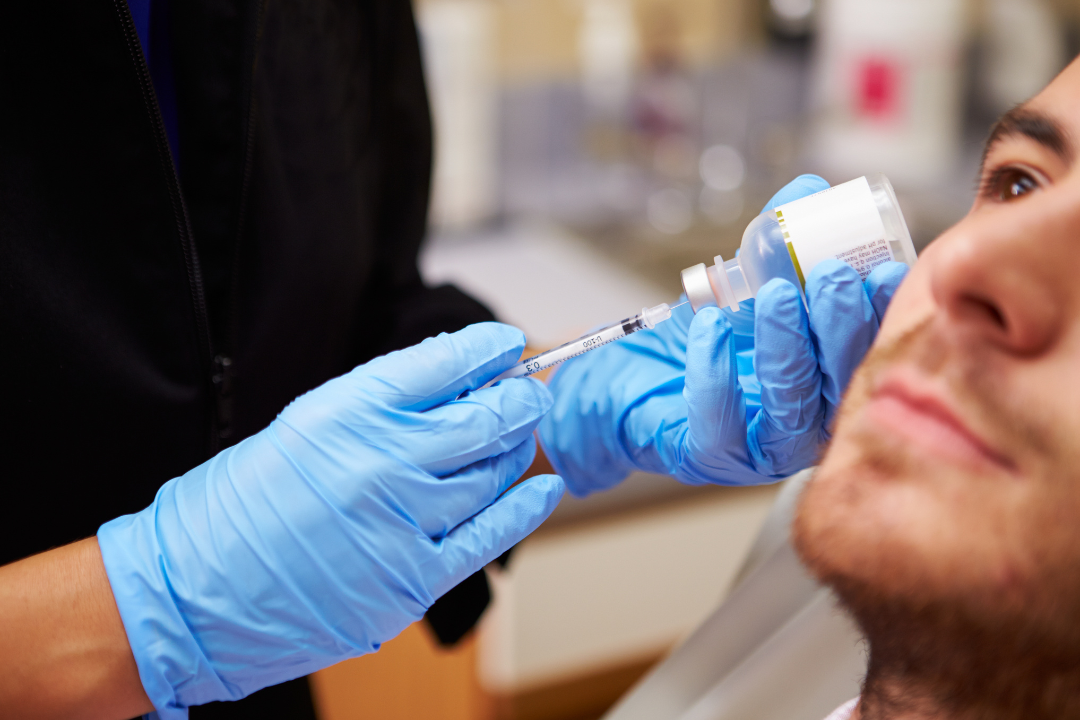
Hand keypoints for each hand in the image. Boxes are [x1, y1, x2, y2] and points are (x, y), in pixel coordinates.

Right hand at [97, 323, 563, 717]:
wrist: (196, 590)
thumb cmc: (241, 506)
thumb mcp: (307, 424)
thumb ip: (381, 404)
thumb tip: (455, 381)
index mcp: (349, 410)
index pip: (445, 362)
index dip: (489, 350)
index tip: (508, 346)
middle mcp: (384, 460)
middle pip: (484, 417)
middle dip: (518, 400)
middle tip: (528, 395)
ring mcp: (404, 521)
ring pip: (493, 473)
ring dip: (514, 450)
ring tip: (516, 438)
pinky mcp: (413, 578)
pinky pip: (490, 535)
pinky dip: (524, 508)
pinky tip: (542, 488)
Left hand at [539, 175, 908, 494]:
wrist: (630, 378)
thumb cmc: (700, 336)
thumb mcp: (741, 282)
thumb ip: (775, 241)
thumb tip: (809, 190)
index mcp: (830, 379)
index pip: (870, 351)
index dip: (881, 312)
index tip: (887, 267)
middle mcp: (809, 420)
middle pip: (840, 382)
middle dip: (841, 326)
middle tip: (832, 275)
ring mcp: (764, 447)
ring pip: (789, 406)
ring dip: (785, 346)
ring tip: (774, 294)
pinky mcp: (712, 457)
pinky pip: (720, 424)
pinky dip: (716, 374)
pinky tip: (711, 327)